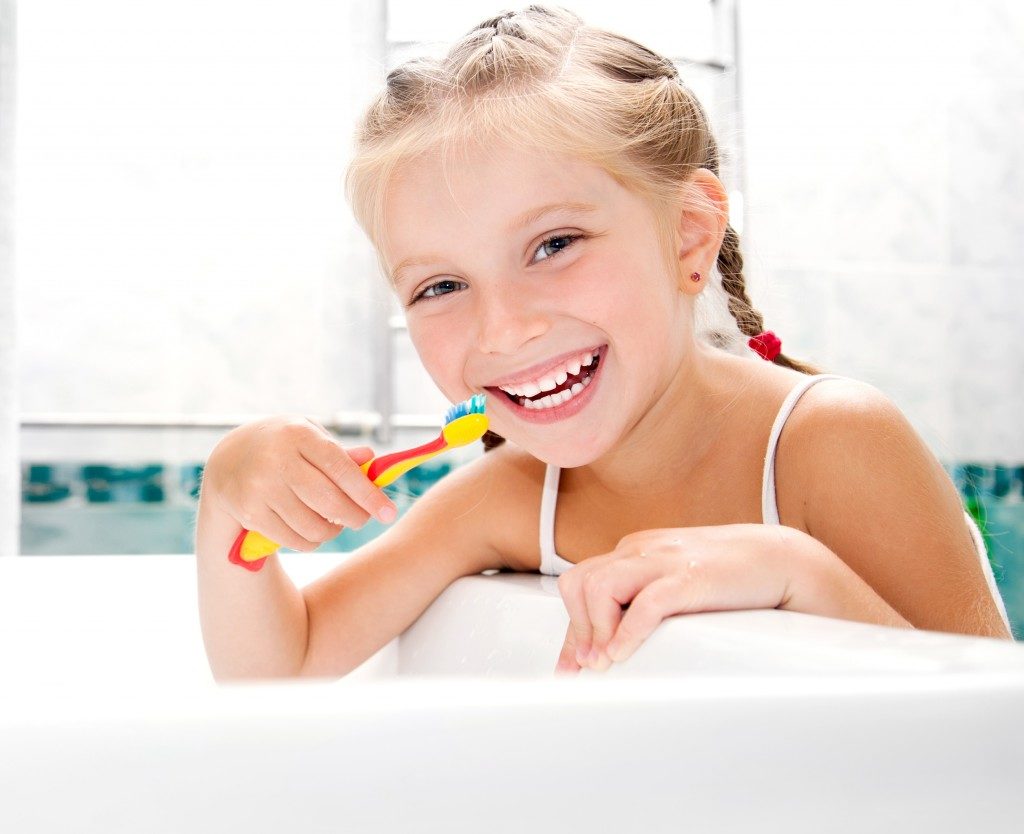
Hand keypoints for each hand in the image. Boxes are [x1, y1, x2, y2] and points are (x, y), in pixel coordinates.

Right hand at [202, 416, 398, 551]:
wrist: (228, 458)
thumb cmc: (283, 446)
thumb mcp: (309, 436)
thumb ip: (340, 452)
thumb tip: (371, 459)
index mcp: (298, 434)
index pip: (342, 469)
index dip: (369, 494)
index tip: (389, 513)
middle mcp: (277, 460)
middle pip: (330, 502)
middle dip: (355, 517)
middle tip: (361, 520)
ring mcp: (260, 488)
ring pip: (314, 526)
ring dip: (333, 531)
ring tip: (334, 523)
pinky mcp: (250, 512)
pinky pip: (294, 540)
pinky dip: (311, 541)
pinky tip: (312, 529)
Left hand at [553, 524, 818, 674]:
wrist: (782, 559)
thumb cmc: (728, 578)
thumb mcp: (674, 582)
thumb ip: (642, 599)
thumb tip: (611, 644)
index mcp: (634, 550)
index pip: (581, 583)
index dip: (570, 629)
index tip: (570, 668)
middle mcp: (642, 550)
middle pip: (580, 582)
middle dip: (577, 629)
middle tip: (588, 667)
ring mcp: (665, 560)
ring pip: (601, 586)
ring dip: (596, 631)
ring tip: (605, 663)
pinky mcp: (691, 577)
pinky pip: (646, 603)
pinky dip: (626, 632)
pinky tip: (622, 655)